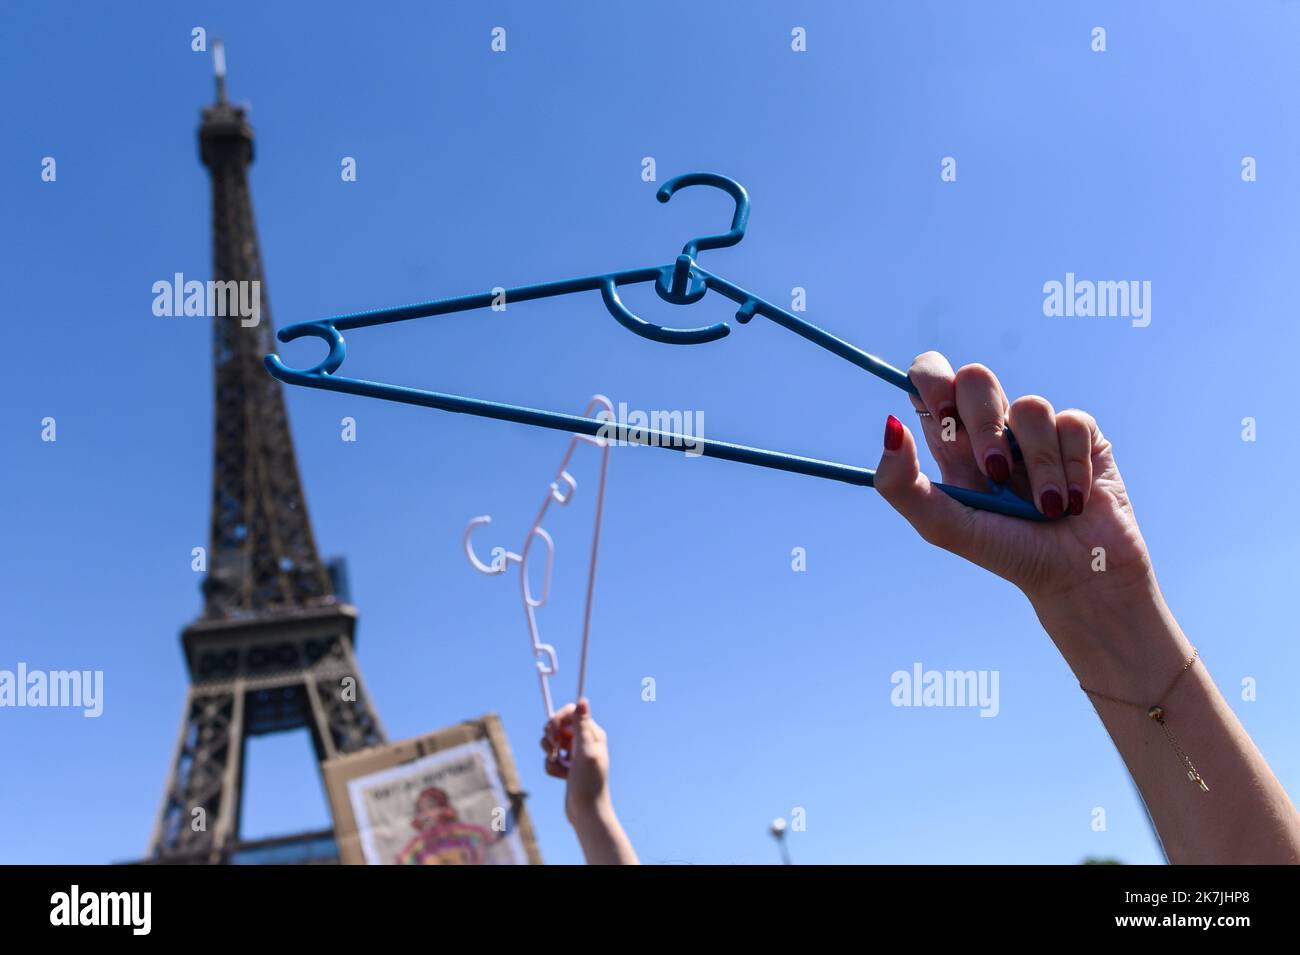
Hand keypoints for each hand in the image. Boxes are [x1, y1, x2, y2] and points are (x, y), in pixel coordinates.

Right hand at [541, 699, 610, 823]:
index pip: (570, 712)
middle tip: (555, 752)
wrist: (586, 812)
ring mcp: (574, 753)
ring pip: (551, 742)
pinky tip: (561, 777)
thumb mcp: (585, 753)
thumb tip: (582, 700)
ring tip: (559, 767)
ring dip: (550, 755)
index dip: (557, 720)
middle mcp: (585, 740)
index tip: (553, 735)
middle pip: (557, 725)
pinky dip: (551, 767)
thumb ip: (582, 726)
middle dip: (551, 739)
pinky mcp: (566, 765)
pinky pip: (550, 758)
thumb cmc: (589, 783)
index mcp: (593, 733)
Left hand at [874, 352, 1154, 625]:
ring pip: (1030, 405)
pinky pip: (1072, 422)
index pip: (928, 378)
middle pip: (975, 376)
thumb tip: (890, 426)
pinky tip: (1074, 500)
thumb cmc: (1006, 551)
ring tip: (1045, 508)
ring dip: (1037, 466)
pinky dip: (1071, 468)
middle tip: (993, 472)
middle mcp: (991, 427)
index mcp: (951, 441)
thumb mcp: (943, 527)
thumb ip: (902, 484)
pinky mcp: (1079, 433)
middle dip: (984, 425)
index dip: (932, 379)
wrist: (1077, 576)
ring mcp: (1035, 428)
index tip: (943, 412)